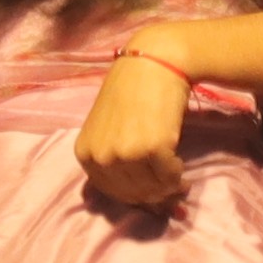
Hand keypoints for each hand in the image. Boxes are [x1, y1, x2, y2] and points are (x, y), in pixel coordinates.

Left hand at [75, 50, 192, 207]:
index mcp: (85, 154)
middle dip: (155, 196)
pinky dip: (177, 174)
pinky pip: (169, 176)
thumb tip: (142, 199)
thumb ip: (116, 161)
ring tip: (177, 177)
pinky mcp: (152, 149)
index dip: (135, 197)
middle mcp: (101, 157)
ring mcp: (126, 154)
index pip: (111, 192)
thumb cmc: (131, 93)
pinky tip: (178, 160)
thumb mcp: (109, 129)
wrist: (153, 64)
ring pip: (152, 189)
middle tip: (172, 188)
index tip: (152, 195)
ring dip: (168, 186)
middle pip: (133, 194)